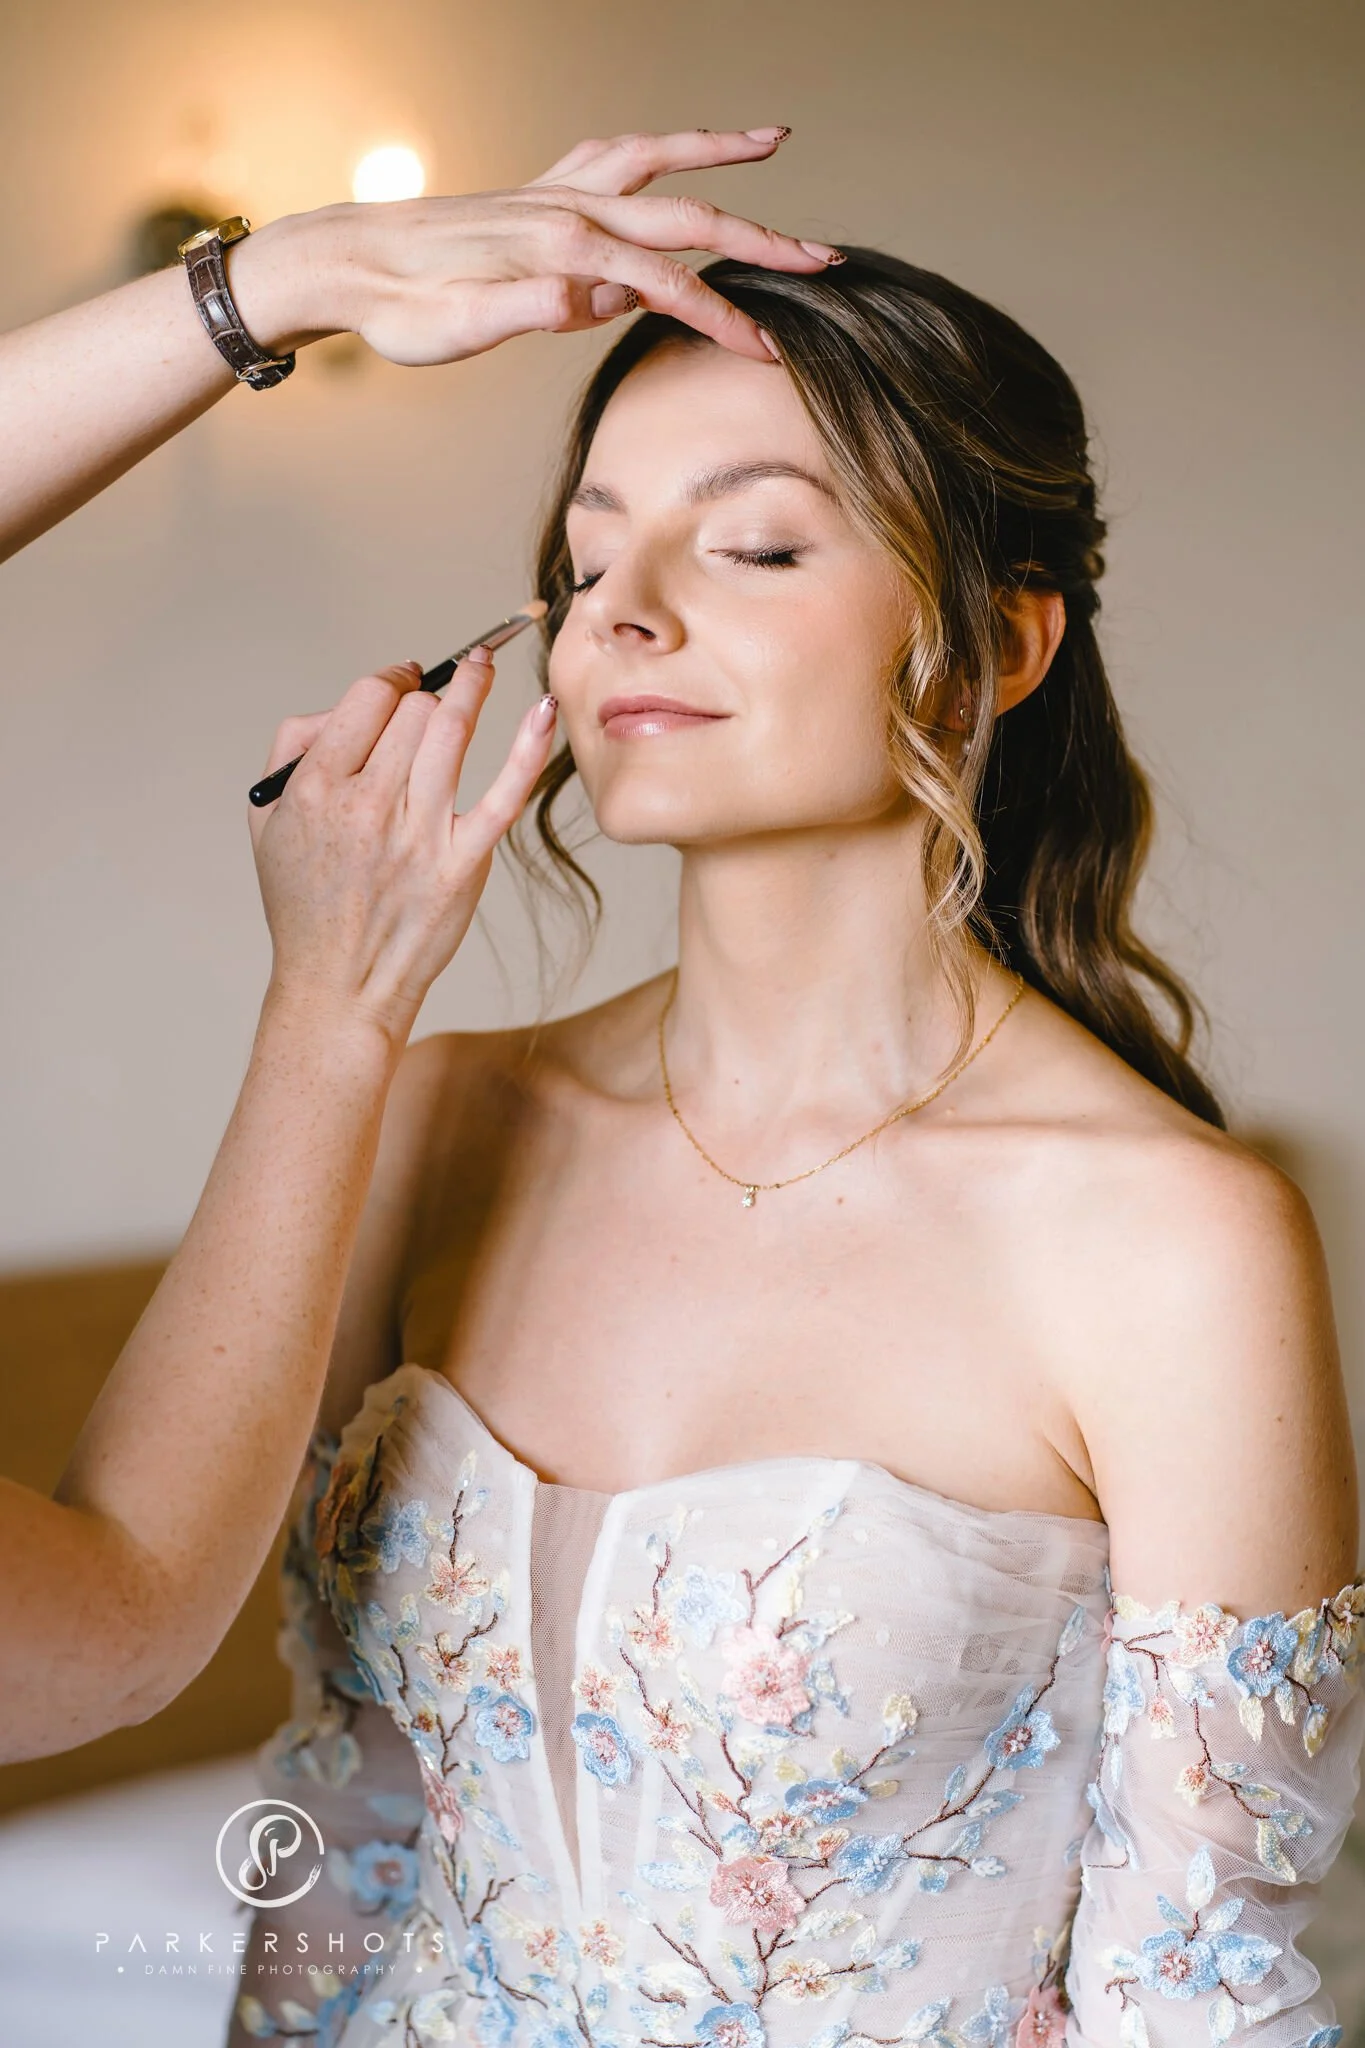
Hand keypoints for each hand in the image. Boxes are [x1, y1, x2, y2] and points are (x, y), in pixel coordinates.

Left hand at [236, 126, 838, 365]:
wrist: (350, 262)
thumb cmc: (401, 311)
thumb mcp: (455, 332)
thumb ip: (522, 312)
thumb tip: (585, 301)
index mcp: (560, 251)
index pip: (666, 286)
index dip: (724, 319)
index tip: (770, 350)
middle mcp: (567, 209)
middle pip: (685, 218)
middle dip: (762, 239)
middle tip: (824, 258)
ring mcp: (556, 194)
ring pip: (657, 163)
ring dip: (719, 153)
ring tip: (774, 141)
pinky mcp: (542, 195)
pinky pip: (617, 160)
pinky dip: (661, 152)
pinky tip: (678, 158)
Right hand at [249, 653, 555, 1045]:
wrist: (338, 986)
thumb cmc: (306, 905)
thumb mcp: (267, 822)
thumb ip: (292, 750)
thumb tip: (343, 705)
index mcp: (316, 789)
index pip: (367, 699)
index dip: (390, 681)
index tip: (401, 683)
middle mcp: (367, 806)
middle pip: (413, 711)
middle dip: (425, 694)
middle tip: (434, 694)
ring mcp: (419, 835)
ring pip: (452, 731)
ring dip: (474, 686)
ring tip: (485, 664)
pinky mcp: (462, 864)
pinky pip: (503, 793)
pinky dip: (528, 747)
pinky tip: (544, 711)